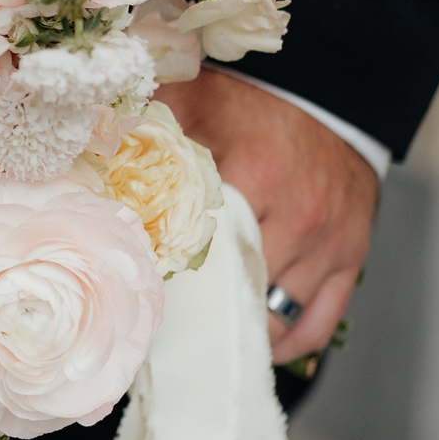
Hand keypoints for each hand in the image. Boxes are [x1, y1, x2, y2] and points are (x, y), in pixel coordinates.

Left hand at [157, 68, 378, 364]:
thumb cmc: (256, 103)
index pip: (202, 248)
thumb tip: (87, 143)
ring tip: (202, 340)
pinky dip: (285, 342)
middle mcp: (299, 216)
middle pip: (238, 291)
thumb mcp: (197, 100)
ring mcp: (329, 243)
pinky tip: (252, 342)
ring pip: (276, 317)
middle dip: (200, 312)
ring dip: (238, 332)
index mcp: (258, 174)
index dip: (168, 275)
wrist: (334, 97)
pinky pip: (316, 323)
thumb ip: (148, 124)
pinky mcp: (352, 258)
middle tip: (162, 326)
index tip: (137, 291)